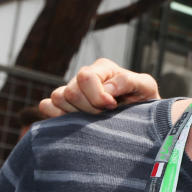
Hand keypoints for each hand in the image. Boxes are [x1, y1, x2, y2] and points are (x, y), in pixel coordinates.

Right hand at [39, 58, 159, 116]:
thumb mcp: (146, 87)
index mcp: (103, 69)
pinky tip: (77, 122)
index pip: (85, 77)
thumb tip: (106, 89)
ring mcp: (71, 91)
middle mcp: (84, 77)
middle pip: (70, 91)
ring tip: (95, 120)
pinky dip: (56, 116)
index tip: (113, 107)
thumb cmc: (144, 100)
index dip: (97, 96)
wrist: (142, 119)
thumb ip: (129, 81)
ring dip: (77, 114)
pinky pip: (46, 106)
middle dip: (89, 108)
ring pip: (57, 98)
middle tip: (105, 115)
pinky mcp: (62, 107)